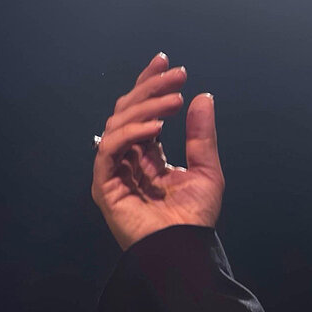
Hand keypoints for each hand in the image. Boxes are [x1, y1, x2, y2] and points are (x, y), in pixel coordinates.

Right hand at [91, 52, 223, 251]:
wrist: (185, 249)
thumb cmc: (195, 216)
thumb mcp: (207, 169)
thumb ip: (201, 135)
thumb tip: (203, 96)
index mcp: (148, 154)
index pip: (143, 112)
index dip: (150, 85)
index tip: (166, 62)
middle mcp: (127, 159)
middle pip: (128, 113)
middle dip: (151, 89)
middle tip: (177, 74)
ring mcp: (114, 171)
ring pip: (118, 125)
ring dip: (146, 108)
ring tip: (174, 99)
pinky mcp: (104, 185)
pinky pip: (110, 150)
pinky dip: (131, 134)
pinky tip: (157, 128)